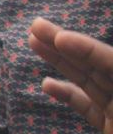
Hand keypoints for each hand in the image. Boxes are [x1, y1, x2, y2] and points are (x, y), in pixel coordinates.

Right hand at [29, 17, 112, 133]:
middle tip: (36, 25)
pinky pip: (88, 107)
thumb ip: (100, 103)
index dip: (88, 50)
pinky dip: (68, 95)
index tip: (61, 38)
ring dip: (59, 62)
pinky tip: (46, 84)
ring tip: (33, 42)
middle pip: (98, 66)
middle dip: (66, 45)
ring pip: (88, 82)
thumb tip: (67, 88)